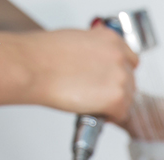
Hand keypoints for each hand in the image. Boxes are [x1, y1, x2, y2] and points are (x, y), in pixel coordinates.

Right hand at [19, 25, 138, 125]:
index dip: (119, 73)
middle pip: (130, 81)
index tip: (111, 81)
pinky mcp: (116, 98)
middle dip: (115, 89)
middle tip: (97, 96)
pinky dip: (110, 117)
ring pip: (127, 98)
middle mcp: (119, 56)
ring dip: (113, 104)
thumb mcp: (77, 41)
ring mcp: (120, 77)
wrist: (33, 67)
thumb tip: (96, 64)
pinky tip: (95, 112)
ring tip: (92, 104)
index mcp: (111, 39)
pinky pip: (121, 114)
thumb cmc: (44, 55)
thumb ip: (95, 52)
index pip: (130, 61)